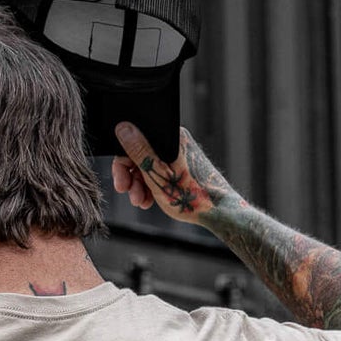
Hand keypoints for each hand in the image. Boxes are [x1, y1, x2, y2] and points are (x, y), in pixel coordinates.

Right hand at [111, 124, 235, 223]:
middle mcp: (175, 141)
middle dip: (132, 177)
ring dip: (140, 185)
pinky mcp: (182, 166)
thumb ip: (139, 152)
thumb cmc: (192, 196)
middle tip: (129, 194)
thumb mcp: (158, 176)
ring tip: (141, 202)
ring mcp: (178, 154)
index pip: (135, 140)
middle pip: (141, 154)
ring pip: (149, 166)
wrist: (219, 211)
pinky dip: (152, 186)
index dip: (123, 162)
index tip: (121, 182)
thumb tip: (123, 128)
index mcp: (171, 136)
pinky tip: (150, 201)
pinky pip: (160, 172)